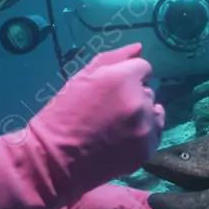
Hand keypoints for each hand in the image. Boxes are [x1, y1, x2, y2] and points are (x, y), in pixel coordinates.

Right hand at [0, 43, 164, 208]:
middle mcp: (138, 100)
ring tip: (117, 127)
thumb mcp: (81, 78)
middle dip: (133, 96)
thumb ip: (112, 59)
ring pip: (155, 112)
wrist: (53, 160)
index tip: (111, 91)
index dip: (128, 78)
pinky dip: (143, 135)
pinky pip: (155, 134)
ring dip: (142, 115)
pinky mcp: (147, 149)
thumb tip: (139, 48)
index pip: (143, 68)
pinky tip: (123, 140)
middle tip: (108, 111)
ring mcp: (145, 127)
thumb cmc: (61, 115)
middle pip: (148, 91)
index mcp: (121, 78)